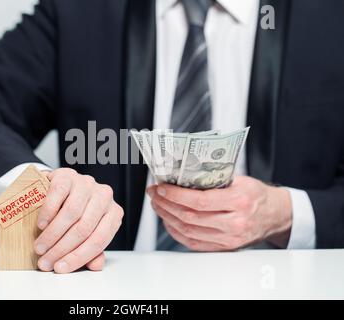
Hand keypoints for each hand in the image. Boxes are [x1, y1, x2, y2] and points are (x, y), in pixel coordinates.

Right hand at [34, 168, 123, 272]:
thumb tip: (96, 266)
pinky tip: (41, 225)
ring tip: (40, 247)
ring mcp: (87, 183)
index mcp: (113, 213)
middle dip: (62, 249)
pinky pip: (58, 195)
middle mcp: (104, 196)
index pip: (99, 240)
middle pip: (84, 228)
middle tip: (46, 261)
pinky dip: (48, 212)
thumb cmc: (75, 213)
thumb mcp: (87, 232)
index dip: (78, 257)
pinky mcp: (68, 175)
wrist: (59, 188)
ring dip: (52, 234)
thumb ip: (93, 250)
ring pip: (71, 213)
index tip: (60, 268)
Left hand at [147, 176, 291, 250]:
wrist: (274, 215)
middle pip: (190, 217)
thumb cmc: (255, 195)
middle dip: (166, 204)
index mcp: (239, 202)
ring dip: (167, 216)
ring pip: (188, 231)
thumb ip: (213, 179)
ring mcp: (228, 239)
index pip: (200, 201)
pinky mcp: (223, 248)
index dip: (176, 195)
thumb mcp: (239, 180)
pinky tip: (169, 219)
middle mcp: (234, 223)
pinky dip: (176, 231)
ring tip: (158, 204)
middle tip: (154, 193)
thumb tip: (181, 175)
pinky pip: (193, 243)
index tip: (161, 187)